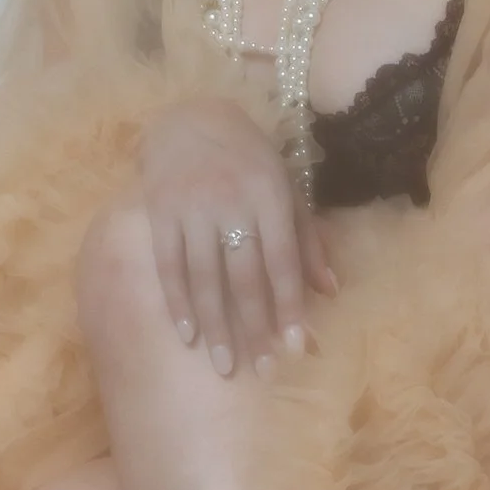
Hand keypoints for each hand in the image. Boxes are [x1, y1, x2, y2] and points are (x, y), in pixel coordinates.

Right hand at [139, 96, 337, 378]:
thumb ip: (308, 239)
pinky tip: (187, 335)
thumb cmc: (249, 160)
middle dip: (254, 326)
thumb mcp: (286, 187)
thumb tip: (330, 291)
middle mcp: (232, 201)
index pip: (282, 260)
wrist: (191, 119)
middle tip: (261, 370)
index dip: (288, 305)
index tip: (295, 347)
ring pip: (205, 276)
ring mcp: (192, 207)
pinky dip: (178, 302)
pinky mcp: (160, 211)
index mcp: (270, 195)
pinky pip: (168, 264)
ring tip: (225, 365)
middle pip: (244, 275)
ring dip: (216, 325)